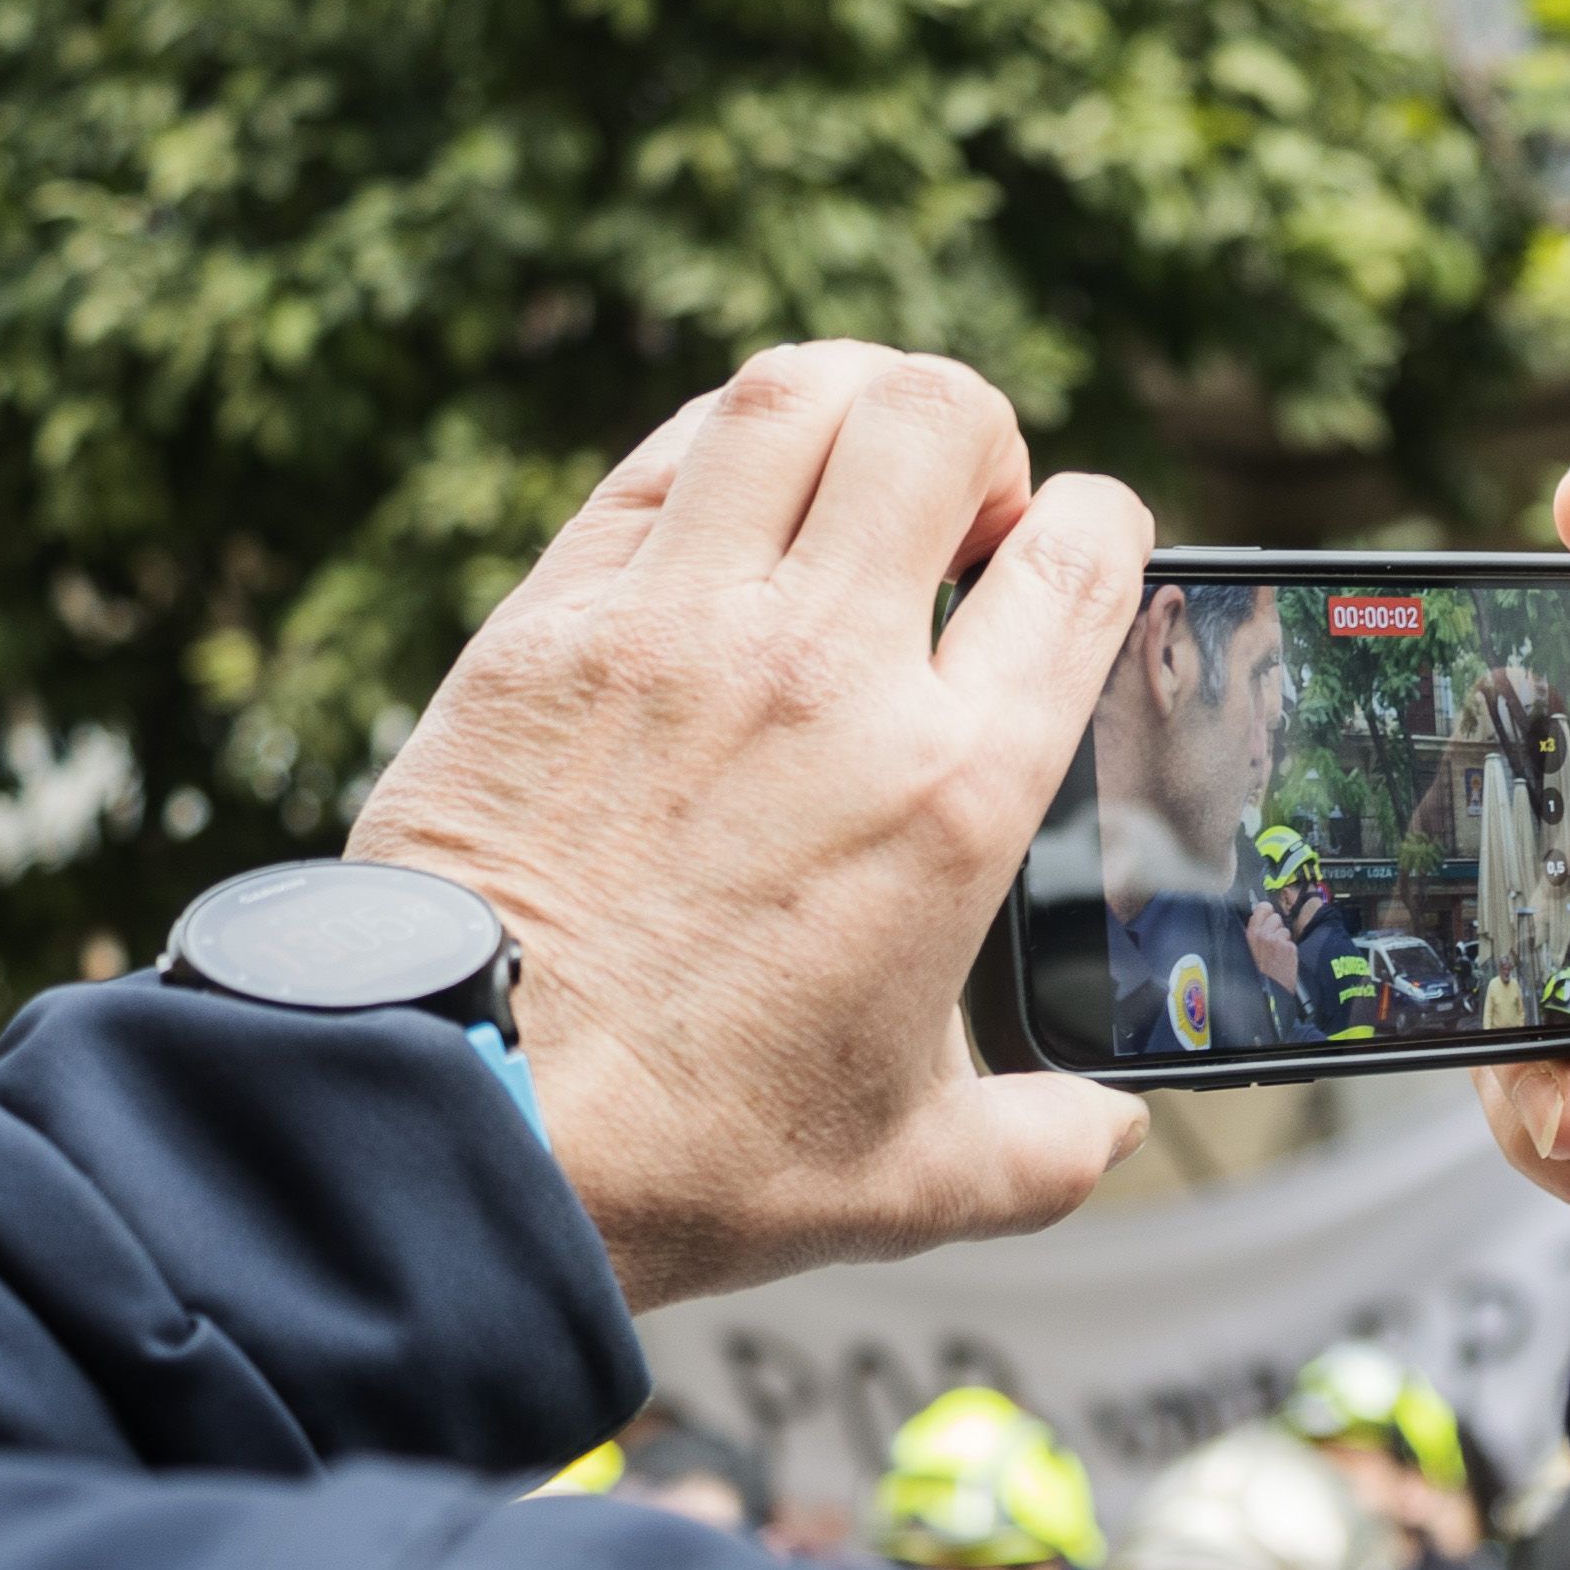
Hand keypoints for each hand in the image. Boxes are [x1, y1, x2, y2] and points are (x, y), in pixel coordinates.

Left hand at [351, 342, 1153, 1311]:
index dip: (1102, 526)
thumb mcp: (910, 1175)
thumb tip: (1113, 1131)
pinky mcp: (547, 625)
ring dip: (851, 404)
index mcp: (952, 790)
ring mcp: (676, 630)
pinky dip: (719, 450)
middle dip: (977, 437)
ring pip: (794, 394)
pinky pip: (659, 462)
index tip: (1070, 563)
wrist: (456, 1128)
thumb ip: (1043, 1148)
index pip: (1083, 555)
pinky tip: (728, 509)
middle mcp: (827, 675)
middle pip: (937, 418)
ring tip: (852, 479)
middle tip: (960, 521)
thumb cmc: (690, 1160)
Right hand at [1245, 904, 1300, 994]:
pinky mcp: (1290, 949)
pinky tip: (1283, 960)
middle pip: (1276, 917)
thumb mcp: (1246, 950)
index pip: (1263, 907)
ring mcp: (1279, 941)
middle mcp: (1265, 934)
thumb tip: (1258, 920)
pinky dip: (1289, 950)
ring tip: (1276, 953)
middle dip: (1275, 926)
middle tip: (1271, 940)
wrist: (1267, 992)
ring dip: (1283, 939)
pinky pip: (1291, 942)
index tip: (1266, 915)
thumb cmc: (1255, 974)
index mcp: (1251, 933)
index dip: (1266, 911)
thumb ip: (1252, 935)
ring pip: (1285, 930)